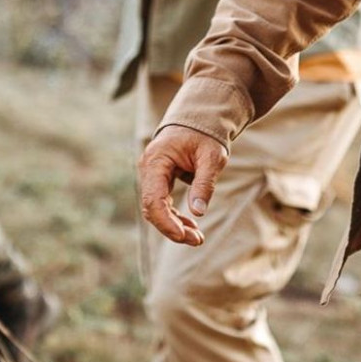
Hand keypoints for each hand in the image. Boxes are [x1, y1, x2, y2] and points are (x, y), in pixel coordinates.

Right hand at [137, 124, 229, 245]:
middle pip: (152, 208)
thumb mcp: (212, 157)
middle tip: (198, 240)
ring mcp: (152, 175)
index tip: (184, 236)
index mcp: (156, 160)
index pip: (154, 199)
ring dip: (175, 225)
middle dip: (173, 228)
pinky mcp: (159, 181)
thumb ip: (204, 183)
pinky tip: (192, 225)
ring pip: (157, 209)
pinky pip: (163, 203)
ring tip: (198, 238)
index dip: (166, 222)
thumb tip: (198, 212)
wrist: (199, 120)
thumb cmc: (205, 135)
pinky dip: (175, 216)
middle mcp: (148, 169)